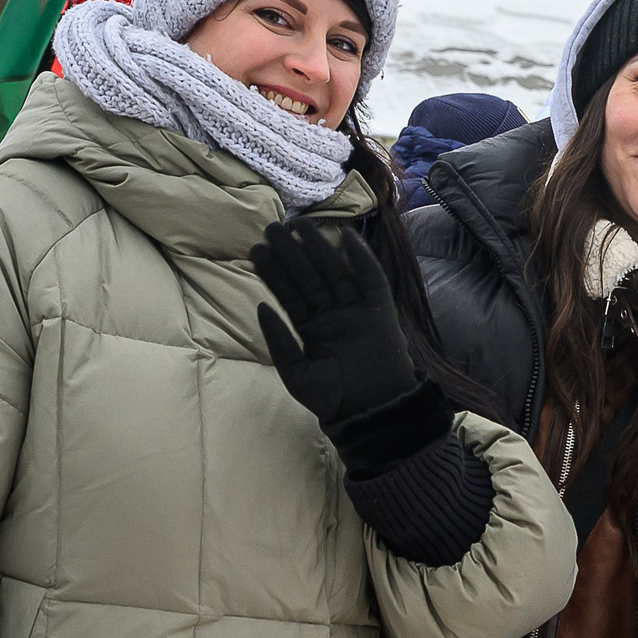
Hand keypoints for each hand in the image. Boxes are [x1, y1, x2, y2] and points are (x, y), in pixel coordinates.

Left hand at [251, 216, 418, 429]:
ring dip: (318, 248)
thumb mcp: (296, 373)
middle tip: (271, 227)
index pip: (289, 293)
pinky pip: (371, 278)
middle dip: (290, 253)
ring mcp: (356, 310)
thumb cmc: (333, 399)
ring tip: (298, 226)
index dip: (273, 272)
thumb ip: (278, 341)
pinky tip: (345, 236)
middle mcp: (333, 314)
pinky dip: (361, 257)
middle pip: (309, 276)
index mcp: (312, 328)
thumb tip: (261, 307)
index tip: (257, 248)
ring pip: (334, 271)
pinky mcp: (380, 309)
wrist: (371, 412)